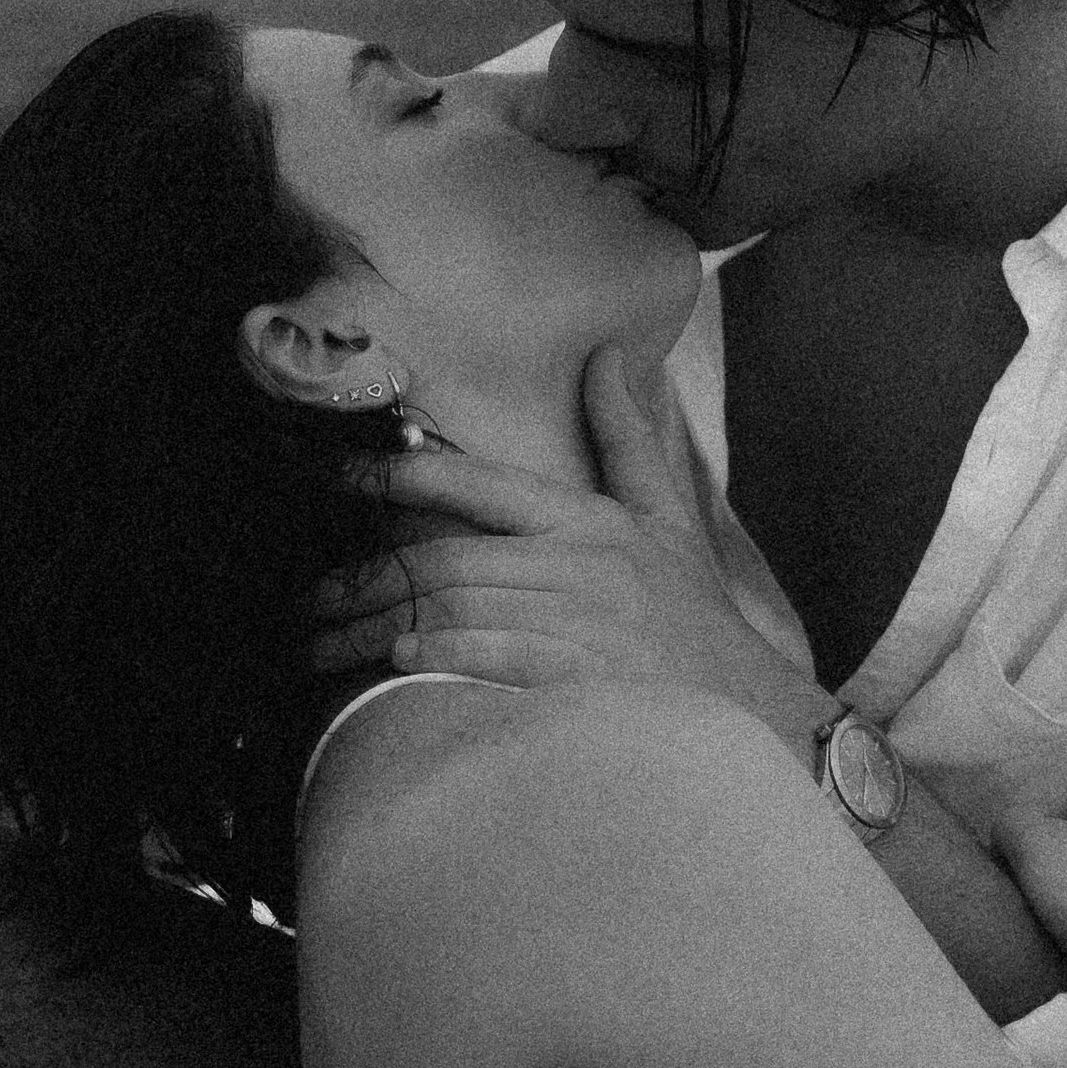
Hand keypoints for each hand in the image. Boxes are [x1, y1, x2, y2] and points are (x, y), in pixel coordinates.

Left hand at [309, 350, 819, 742]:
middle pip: (449, 557)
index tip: (338, 474)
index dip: (403, 473)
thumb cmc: (696, 619)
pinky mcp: (586, 684)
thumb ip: (626, 440)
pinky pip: (495, 659)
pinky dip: (440, 659)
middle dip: (367, 578)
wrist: (757, 712)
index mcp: (591, 522)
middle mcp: (582, 566)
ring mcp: (584, 625)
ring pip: (458, 609)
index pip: (482, 484)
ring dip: (380, 628)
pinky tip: (395, 667)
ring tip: (325, 647)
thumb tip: (605, 356)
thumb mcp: (667, 519)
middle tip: (309, 601)